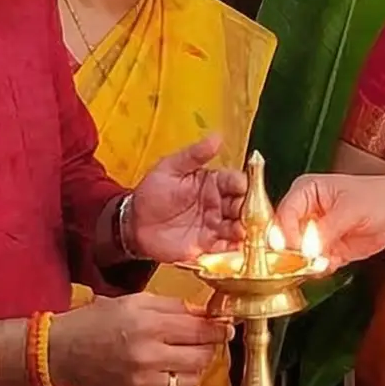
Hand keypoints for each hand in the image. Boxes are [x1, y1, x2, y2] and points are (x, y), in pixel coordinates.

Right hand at [52, 292, 232, 385]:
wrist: (61, 352)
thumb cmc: (96, 321)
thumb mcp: (135, 302)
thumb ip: (173, 307)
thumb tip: (207, 314)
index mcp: (148, 326)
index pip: (201, 330)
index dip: (219, 328)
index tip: (227, 326)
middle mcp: (148, 357)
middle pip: (202, 357)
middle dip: (207, 347)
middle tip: (201, 340)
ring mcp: (142, 383)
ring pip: (191, 381)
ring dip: (191, 368)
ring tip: (178, 357)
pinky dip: (170, 383)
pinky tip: (158, 371)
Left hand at [126, 135, 245, 260]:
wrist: (135, 223)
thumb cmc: (152, 192)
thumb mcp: (170, 168)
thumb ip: (194, 154)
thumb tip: (216, 137)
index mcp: (213, 183)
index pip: (236, 182)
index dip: (243, 185)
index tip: (244, 189)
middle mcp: (218, 203)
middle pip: (243, 206)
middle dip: (249, 210)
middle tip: (249, 215)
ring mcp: (214, 225)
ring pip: (238, 227)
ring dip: (244, 230)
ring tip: (243, 232)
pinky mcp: (208, 244)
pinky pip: (226, 247)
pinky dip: (235, 249)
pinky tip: (238, 248)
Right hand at [275, 172, 384, 264]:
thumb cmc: (377, 197)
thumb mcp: (352, 209)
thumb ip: (327, 229)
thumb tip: (306, 249)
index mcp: (305, 191)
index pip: (283, 214)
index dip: (286, 234)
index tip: (296, 249)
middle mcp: (304, 211)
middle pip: (283, 236)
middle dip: (294, 252)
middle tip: (310, 258)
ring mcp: (313, 232)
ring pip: (295, 253)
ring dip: (307, 262)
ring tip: (327, 259)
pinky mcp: (324, 249)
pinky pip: (312, 263)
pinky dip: (320, 267)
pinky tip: (334, 261)